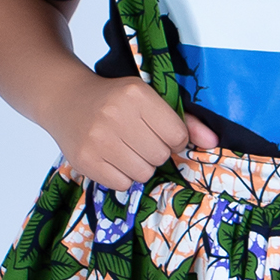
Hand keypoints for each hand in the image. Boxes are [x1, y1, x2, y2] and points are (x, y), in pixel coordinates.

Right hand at [50, 70, 217, 188]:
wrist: (66, 99)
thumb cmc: (114, 99)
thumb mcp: (148, 99)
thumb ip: (184, 120)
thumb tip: (213, 142)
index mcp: (136, 95)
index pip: (177, 135)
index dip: (174, 139)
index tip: (160, 132)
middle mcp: (116, 116)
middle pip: (160, 156)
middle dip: (155, 152)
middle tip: (138, 139)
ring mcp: (98, 140)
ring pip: (143, 173)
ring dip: (140, 165)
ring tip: (125, 148)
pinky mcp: (86, 161)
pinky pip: (122, 184)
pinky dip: (122, 176)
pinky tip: (111, 158)